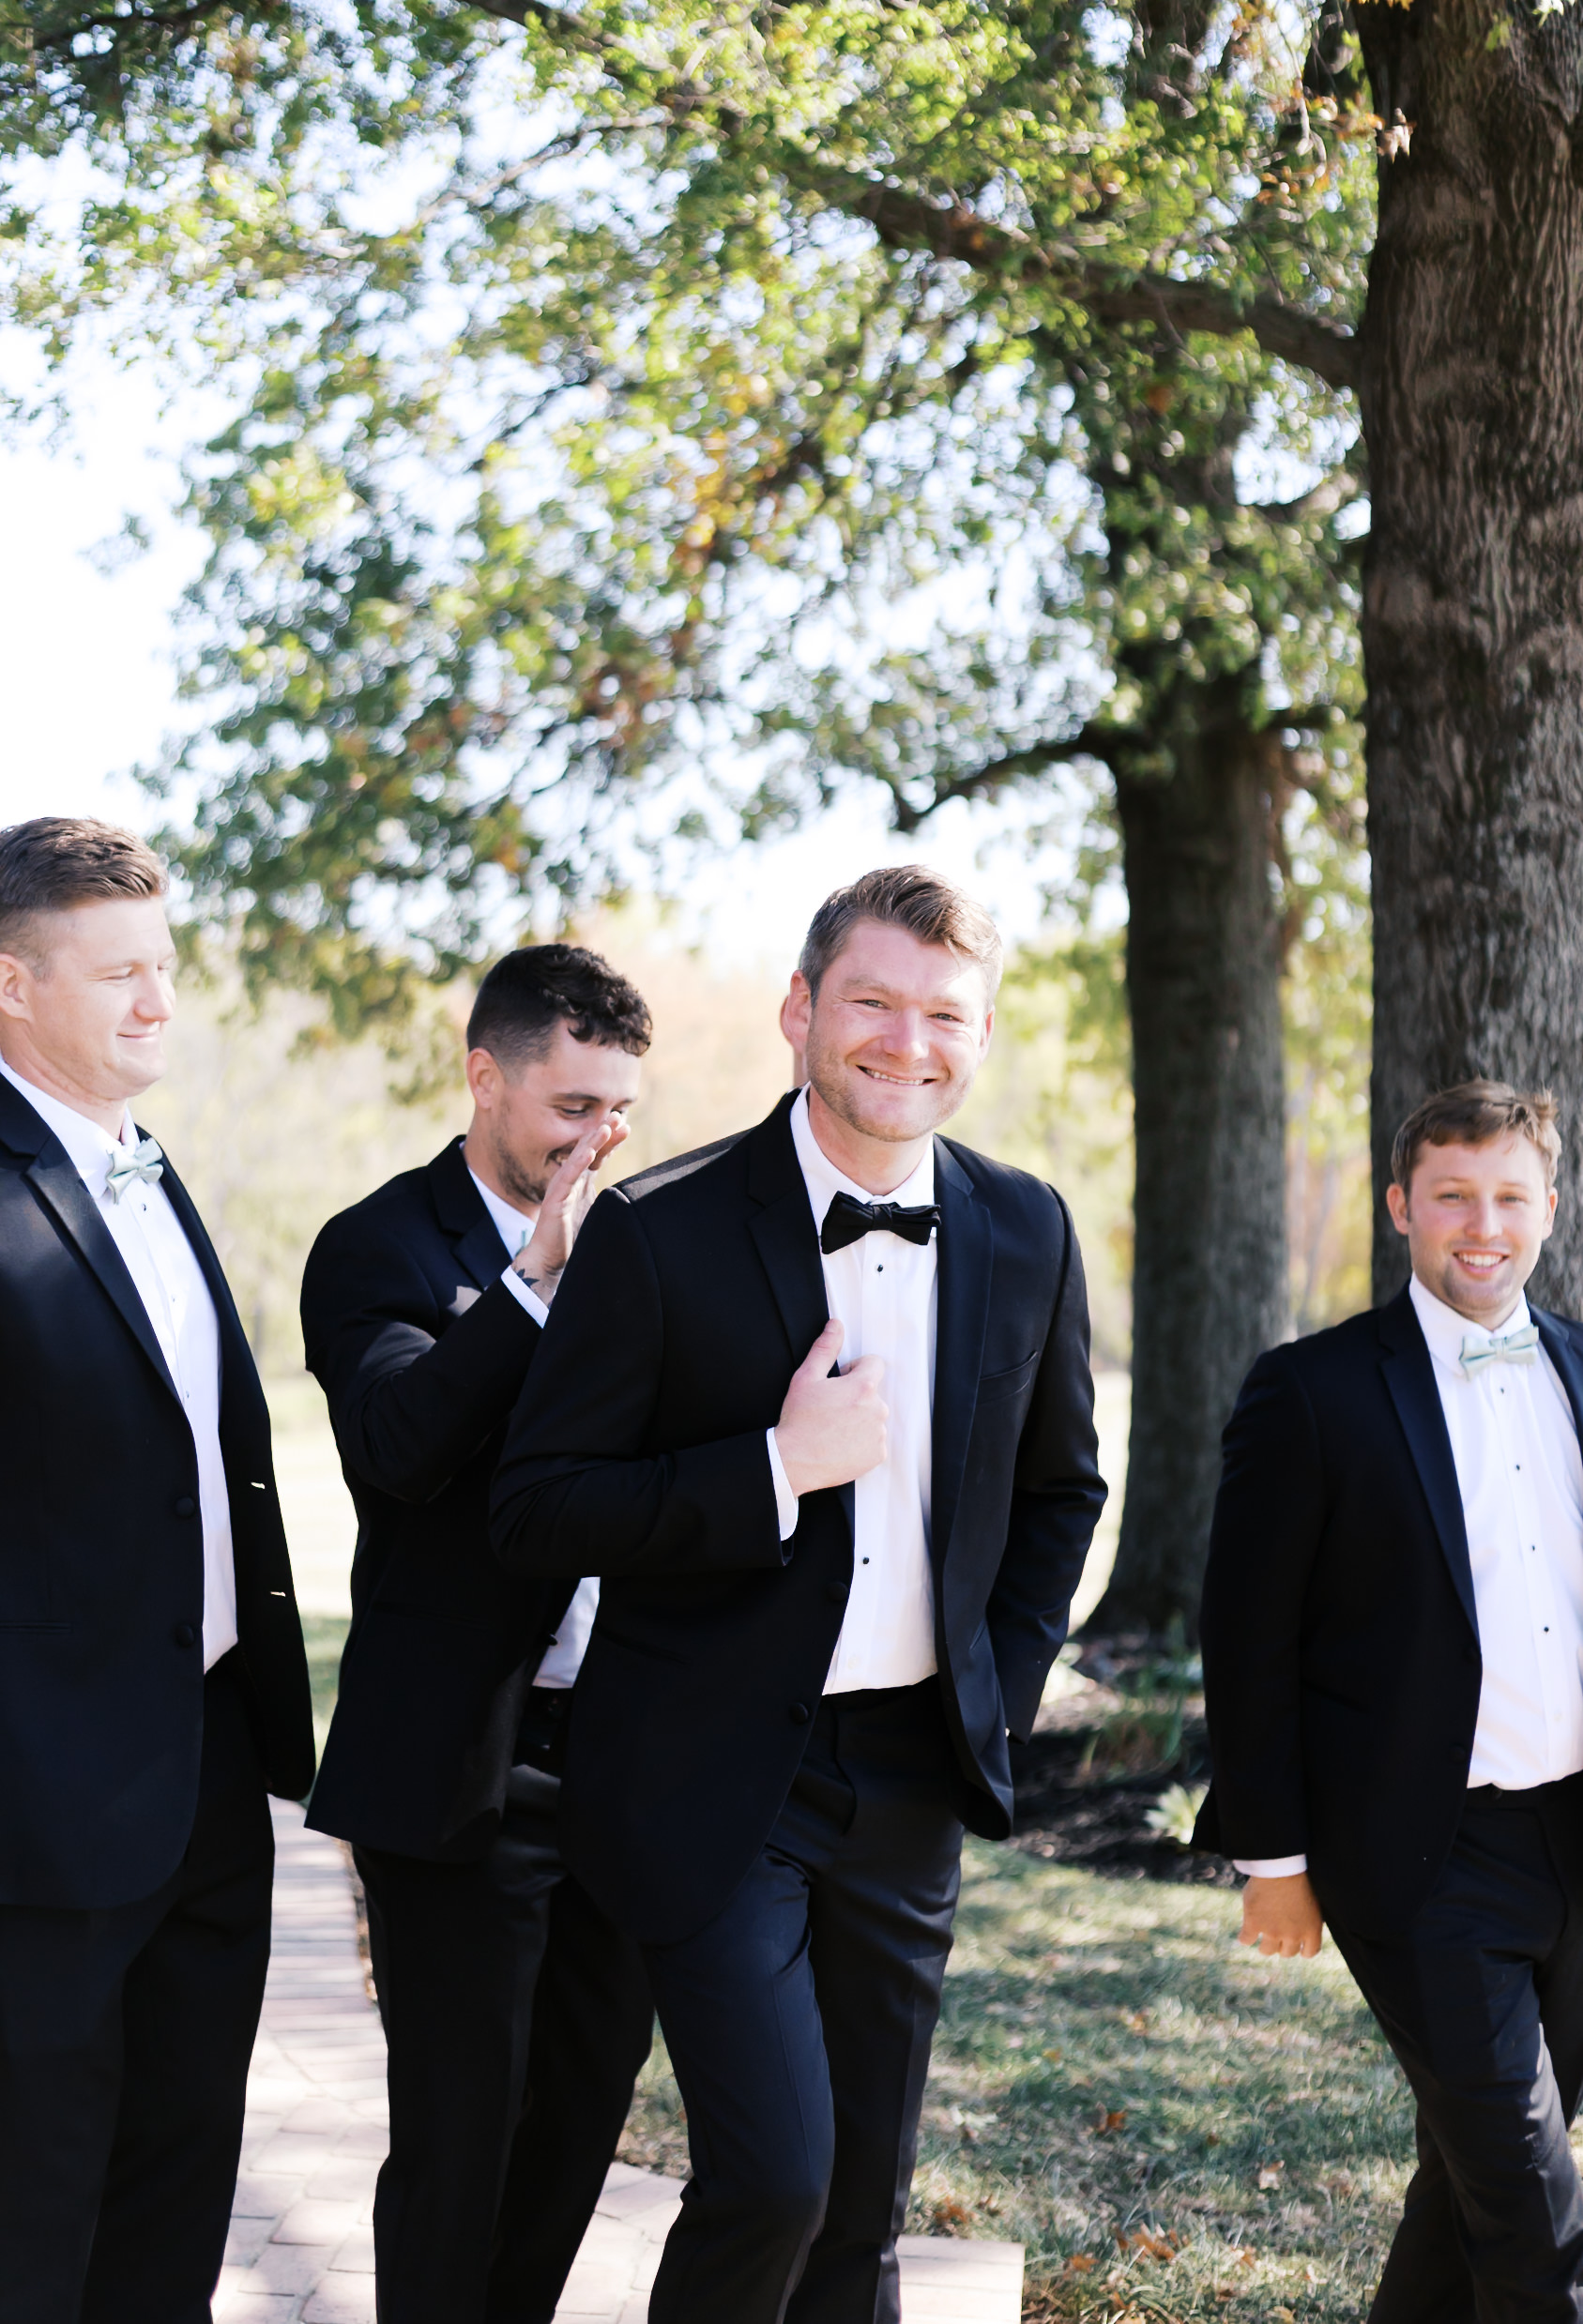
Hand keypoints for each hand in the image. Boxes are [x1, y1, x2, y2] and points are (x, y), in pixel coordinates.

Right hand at [511, 1117, 628, 1303]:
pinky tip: (589, 1150)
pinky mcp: (554, 1201)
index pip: (598, 1156)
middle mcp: (571, 1182)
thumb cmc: (574, 1240)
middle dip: (604, 1132)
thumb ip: (610, 1200)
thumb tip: (634, 1196)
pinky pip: (566, 1178)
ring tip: (605, 1125)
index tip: (626, 1125)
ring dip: (591, 1141)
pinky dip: (577, 1162)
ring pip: (577, 1159)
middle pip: (589, 1151)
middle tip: (618, 1115)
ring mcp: (562, 1189)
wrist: (552, 1264)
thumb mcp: (598, 1213)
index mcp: (582, 1183)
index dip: (611, 1140)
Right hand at [773, 1319, 887, 1495]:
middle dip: (855, 1395)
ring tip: (833, 1427)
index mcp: (863, 1386)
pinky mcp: (877, 1454)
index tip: (838, 1382)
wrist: (794, 1461)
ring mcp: (879, 1433)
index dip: (854, 1369)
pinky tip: (839, 1443)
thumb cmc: (798, 1420)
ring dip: (858, 1418)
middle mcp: (877, 1409)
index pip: (874, 1364)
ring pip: (873, 1416)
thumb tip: (836, 1326)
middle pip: (872, 1392)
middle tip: (830, 1408)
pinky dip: (861, 1440)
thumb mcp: (806, 1378)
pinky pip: (873, 1440)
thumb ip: (825, 1348)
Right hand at [1237, 1872, 1323, 1959]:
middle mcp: (1293, 1935)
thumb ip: (1307, 1919)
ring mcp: (1272, 1932)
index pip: (1309, 1952)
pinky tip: (1246, 1933)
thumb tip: (1302, 1926)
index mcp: (1311, 1930)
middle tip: (1277, 1935)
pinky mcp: (1253, 1924)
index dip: (1302, 1949)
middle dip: (1283, 1945)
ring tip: (1262, 1937)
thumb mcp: (1312, 1902)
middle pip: (1287, 1953)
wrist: (1280, 1868)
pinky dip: (1245, 1937)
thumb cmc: (1298, 1878)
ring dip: (1265, 1945)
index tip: (1297, 1945)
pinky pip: (1246, 1940)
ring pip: (1267, 1950)